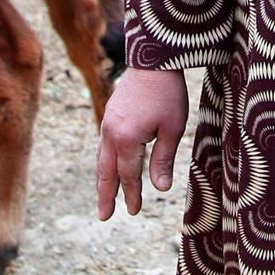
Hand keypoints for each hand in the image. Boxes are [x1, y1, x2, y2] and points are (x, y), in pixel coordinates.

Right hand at [95, 67, 188, 219]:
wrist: (153, 58)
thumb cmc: (167, 93)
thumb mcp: (172, 127)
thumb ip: (163, 158)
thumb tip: (160, 188)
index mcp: (126, 139)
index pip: (128, 175)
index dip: (132, 195)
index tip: (135, 211)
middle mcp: (111, 133)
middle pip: (106, 171)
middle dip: (106, 194)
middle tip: (104, 216)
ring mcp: (107, 123)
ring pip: (102, 158)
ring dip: (102, 179)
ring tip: (103, 197)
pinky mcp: (110, 114)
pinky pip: (103, 145)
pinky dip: (104, 161)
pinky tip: (108, 166)